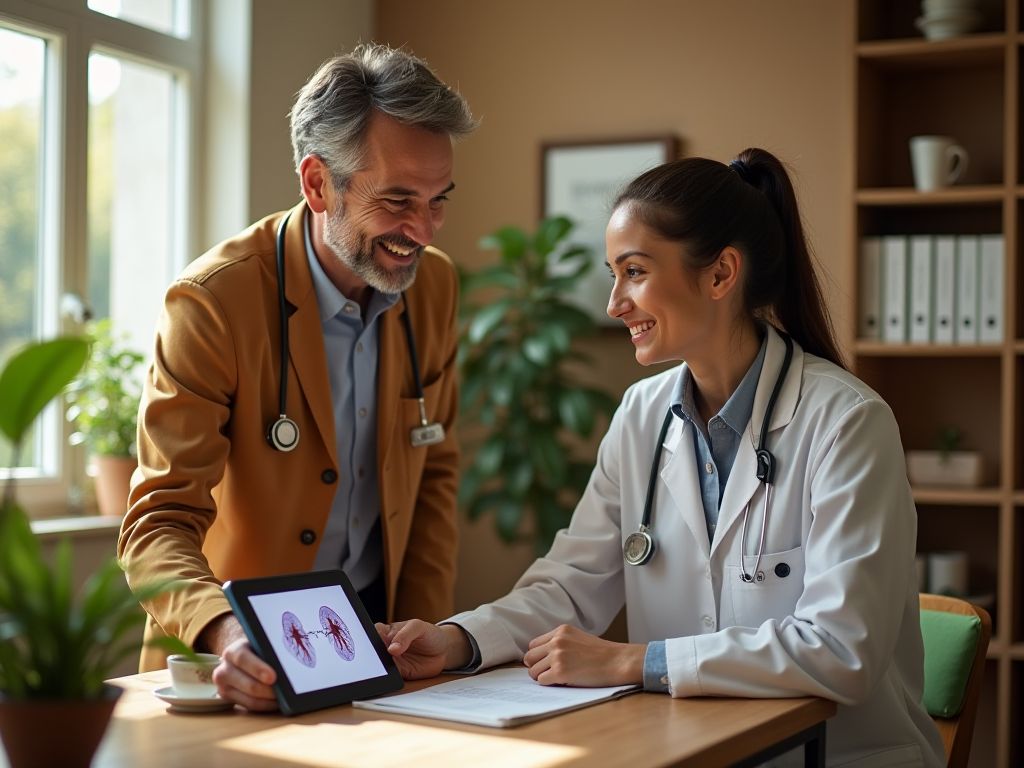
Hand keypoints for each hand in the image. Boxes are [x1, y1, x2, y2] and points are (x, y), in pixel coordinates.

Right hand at [203, 616, 277, 711]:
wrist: (241, 660)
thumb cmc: (255, 650)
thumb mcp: (259, 646)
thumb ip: (268, 652)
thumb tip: (286, 664)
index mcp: (233, 651)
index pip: (243, 659)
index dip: (258, 669)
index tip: (273, 677)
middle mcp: (224, 669)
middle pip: (249, 685)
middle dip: (269, 690)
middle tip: (286, 692)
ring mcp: (223, 687)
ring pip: (251, 700)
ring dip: (270, 700)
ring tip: (285, 698)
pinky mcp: (228, 699)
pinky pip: (250, 707)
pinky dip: (266, 705)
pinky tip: (277, 702)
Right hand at [377, 620, 471, 678]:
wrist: (444, 649)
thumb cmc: (429, 633)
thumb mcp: (418, 627)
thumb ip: (404, 635)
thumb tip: (391, 648)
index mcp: (386, 631)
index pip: (371, 634)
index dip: (368, 640)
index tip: (372, 645)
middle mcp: (385, 647)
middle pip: (373, 652)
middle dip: (372, 657)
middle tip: (379, 658)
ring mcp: (391, 661)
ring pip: (380, 666)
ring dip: (380, 669)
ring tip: (388, 667)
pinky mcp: (400, 673)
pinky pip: (391, 677)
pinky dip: (390, 678)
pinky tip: (393, 677)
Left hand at [523, 624, 645, 687]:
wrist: (618, 661)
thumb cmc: (602, 654)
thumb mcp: (578, 638)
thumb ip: (561, 642)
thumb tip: (541, 656)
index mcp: (561, 631)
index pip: (533, 645)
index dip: (538, 656)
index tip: (545, 663)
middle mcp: (557, 641)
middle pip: (529, 657)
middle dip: (536, 667)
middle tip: (549, 673)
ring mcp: (557, 656)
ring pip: (533, 671)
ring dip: (542, 677)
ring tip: (557, 678)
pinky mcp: (560, 672)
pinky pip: (542, 681)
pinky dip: (549, 684)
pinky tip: (562, 682)